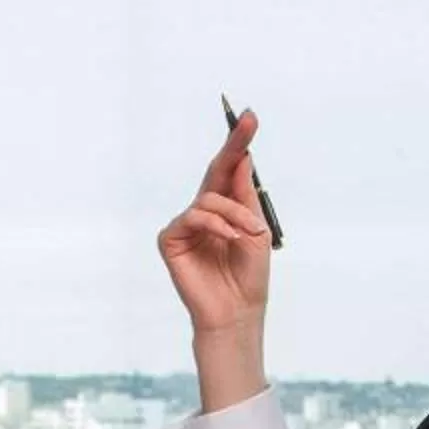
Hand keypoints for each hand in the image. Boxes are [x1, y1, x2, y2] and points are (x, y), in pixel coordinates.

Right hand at [157, 108, 274, 340]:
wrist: (237, 310)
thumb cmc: (249, 275)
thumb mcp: (256, 229)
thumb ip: (245, 196)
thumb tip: (241, 158)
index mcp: (227, 208)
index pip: (231, 170)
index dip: (239, 143)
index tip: (249, 117)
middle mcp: (204, 211)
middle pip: (216, 170)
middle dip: (233, 146)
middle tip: (247, 121)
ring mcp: (186, 225)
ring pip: (209, 199)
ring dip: (234, 213)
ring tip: (249, 234)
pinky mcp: (171, 240)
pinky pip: (193, 217)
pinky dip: (215, 224)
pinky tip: (229, 238)